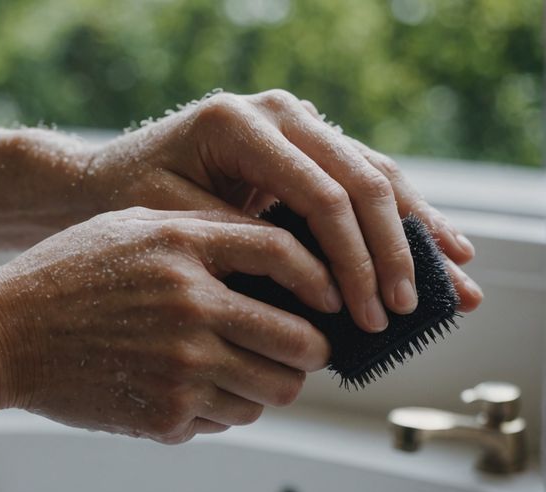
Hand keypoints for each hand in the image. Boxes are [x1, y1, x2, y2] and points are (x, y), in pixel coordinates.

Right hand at [0, 207, 331, 443]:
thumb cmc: (60, 278)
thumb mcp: (127, 228)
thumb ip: (199, 232)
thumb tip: (274, 252)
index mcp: (182, 247)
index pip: (285, 255)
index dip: (323, 277)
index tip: (331, 296)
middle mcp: (190, 306)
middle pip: (299, 340)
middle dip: (311, 350)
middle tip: (304, 350)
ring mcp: (180, 365)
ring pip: (273, 391)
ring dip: (269, 385)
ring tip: (243, 371)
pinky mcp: (166, 414)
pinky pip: (227, 420)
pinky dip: (221, 409)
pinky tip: (188, 388)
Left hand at [85, 90, 481, 332]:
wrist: (101, 180)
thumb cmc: (127, 201)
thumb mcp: (174, 224)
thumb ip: (243, 244)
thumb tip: (318, 286)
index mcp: (239, 125)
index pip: (320, 195)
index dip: (351, 258)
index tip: (364, 312)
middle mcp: (276, 113)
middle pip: (358, 180)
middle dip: (390, 251)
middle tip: (407, 310)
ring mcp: (294, 122)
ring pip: (371, 174)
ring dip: (414, 231)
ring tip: (455, 280)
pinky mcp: (302, 143)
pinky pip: (360, 177)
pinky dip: (398, 215)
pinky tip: (438, 244)